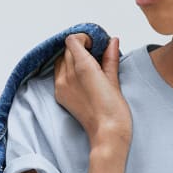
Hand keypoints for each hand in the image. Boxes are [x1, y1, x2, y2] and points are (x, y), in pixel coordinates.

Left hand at [53, 33, 131, 149]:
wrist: (107, 134)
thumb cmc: (114, 111)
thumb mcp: (114, 80)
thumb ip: (110, 58)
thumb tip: (112, 41)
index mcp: (82, 67)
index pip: (72, 41)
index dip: (83, 38)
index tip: (94, 44)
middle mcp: (68, 75)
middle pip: (67, 51)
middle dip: (79, 48)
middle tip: (95, 54)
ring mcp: (61, 86)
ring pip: (61, 62)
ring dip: (72, 59)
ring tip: (88, 67)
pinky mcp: (60, 96)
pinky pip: (58, 75)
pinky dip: (67, 71)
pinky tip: (81, 78)